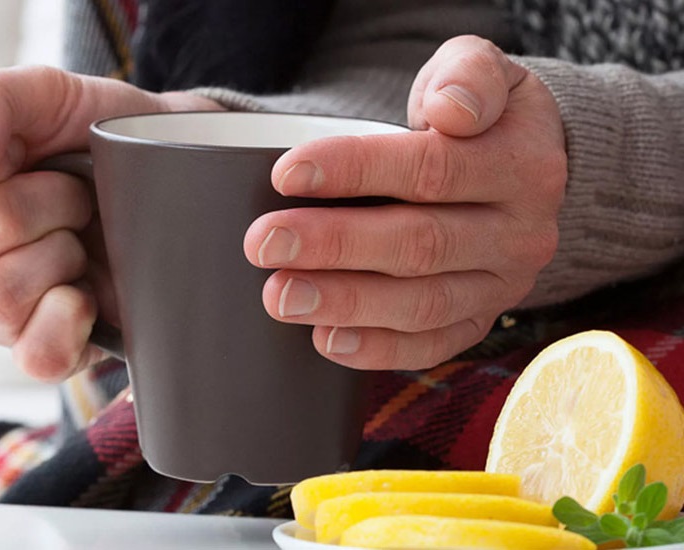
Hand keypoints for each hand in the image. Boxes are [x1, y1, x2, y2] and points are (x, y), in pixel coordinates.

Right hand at [0, 66, 221, 380]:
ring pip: (0, 296)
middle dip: (52, 204)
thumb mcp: (42, 94)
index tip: (30, 155)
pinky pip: (35, 356)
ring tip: (85, 241)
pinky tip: (86, 295)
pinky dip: (66, 323)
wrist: (167, 173)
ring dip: (63, 256)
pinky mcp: (47, 346)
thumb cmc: (97, 137)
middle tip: (78, 199)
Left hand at [244, 35, 566, 370]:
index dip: (355, 171)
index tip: (286, 174)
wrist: (524, 166)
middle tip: (264, 245)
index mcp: (520, 162)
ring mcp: (502, 283)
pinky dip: (378, 348)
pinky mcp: (481, 318)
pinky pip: (432, 344)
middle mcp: (519, 231)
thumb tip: (450, 111)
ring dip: (347, 304)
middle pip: (420, 244)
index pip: (432, 168)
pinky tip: (326, 339)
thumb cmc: (478, 115)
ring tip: (281, 296)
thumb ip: (466, 73)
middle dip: (335, 246)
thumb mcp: (478, 70)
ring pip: (422, 304)